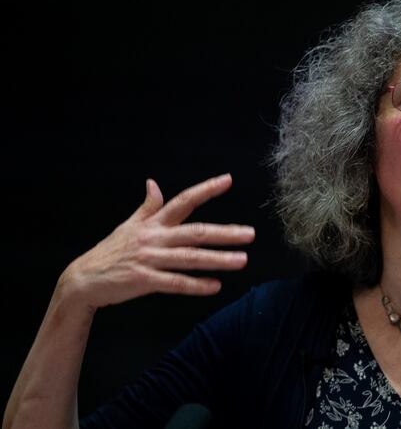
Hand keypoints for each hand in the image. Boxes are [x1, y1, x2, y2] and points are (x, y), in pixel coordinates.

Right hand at [57, 173, 254, 309]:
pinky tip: (216, 286)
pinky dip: (196, 285)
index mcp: (152, 222)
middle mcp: (154, 238)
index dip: (206, 190)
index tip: (228, 180)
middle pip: (195, 233)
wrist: (83, 279)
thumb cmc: (111, 251)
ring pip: (190, 259)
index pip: (184, 201)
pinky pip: (175, 283)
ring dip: (218, 260)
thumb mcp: (128, 225)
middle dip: (225, 233)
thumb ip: (147, 206)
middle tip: (250, 234)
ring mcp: (149, 259)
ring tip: (242, 260)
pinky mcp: (144, 280)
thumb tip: (153, 182)